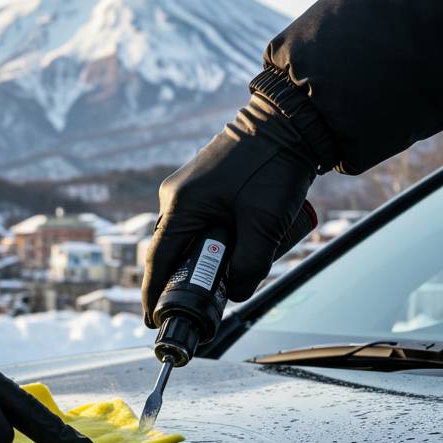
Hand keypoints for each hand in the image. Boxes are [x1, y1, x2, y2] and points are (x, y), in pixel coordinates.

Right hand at [141, 94, 315, 325]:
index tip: (153, 320)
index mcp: (181, 205)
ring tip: (235, 268)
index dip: (153, 295)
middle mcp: (177, 197)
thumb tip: (236, 293)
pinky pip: (201, 223)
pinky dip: (215, 240)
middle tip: (206, 302)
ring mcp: (188, 189)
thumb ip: (250, 267)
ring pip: (190, 239)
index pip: (158, 261)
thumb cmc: (274, 167)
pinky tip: (241, 243)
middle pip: (173, 252)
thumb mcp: (265, 226)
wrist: (290, 123)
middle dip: (188, 279)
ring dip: (207, 258)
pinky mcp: (204, 186)